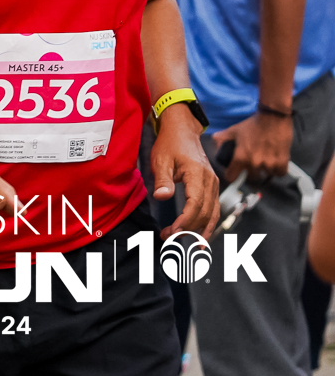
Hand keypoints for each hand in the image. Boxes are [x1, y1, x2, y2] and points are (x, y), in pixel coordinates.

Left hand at [151, 106, 220, 237]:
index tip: (173, 232)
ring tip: (183, 243)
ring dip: (199, 230)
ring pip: (212, 214)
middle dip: (188, 229)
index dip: (185, 221)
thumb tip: (161, 198)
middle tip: (169, 238)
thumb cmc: (170, 145)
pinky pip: (213, 210)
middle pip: (204, 212)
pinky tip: (200, 238)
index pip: (195, 204)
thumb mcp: (160, 159)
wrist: (183, 132)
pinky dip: (207, 225)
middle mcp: (211, 182)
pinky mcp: (212, 188)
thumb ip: (162, 180)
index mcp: (198, 174)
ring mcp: (214, 185)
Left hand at [218, 110, 292, 184]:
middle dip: (251, 172)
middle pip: (251, 178)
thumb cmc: (253, 124)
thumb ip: (223, 137)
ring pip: (266, 175)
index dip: (232, 175)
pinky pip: (279, 173)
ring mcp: (269, 163)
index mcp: (241, 157)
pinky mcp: (282, 162)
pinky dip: (278, 169)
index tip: (235, 173)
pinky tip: (276, 162)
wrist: (273, 118)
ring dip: (266, 170)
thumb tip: (214, 139)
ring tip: (265, 160)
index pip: (232, 177)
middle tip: (253, 164)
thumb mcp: (235, 130)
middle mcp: (254, 163)